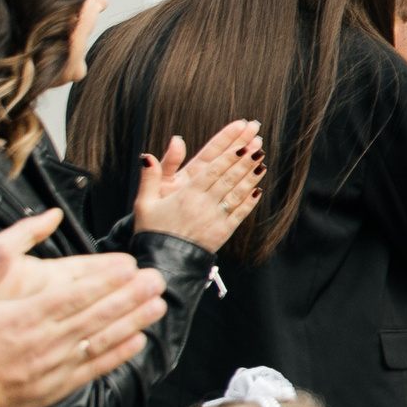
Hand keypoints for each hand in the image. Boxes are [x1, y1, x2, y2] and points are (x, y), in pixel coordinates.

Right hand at [0, 213, 168, 406]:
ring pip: (102, 340)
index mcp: (24, 317)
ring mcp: (54, 366)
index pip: (73, 295)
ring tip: (158, 305)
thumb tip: (16, 242)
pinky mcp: (57, 387)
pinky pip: (94, 369)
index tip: (130, 267)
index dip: (105, 281)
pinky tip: (138, 341)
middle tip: (157, 280)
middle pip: (96, 315)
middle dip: (130, 296)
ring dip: (133, 322)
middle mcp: (45, 341)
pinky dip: (118, 355)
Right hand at [131, 119, 262, 251]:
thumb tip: (147, 156)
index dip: (228, 156)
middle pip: (228, 178)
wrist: (162, 262)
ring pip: (237, 193)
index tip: (241, 144)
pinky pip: (240, 213)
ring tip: (262, 164)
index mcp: (186, 194)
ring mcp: (216, 218)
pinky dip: (250, 201)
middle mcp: (204, 204)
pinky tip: (258, 190)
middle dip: (245, 161)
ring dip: (251, 178)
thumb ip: (149, 178)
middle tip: (258, 147)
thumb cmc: (152, 231)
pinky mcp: (223, 232)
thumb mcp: (144, 203)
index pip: (212, 170)